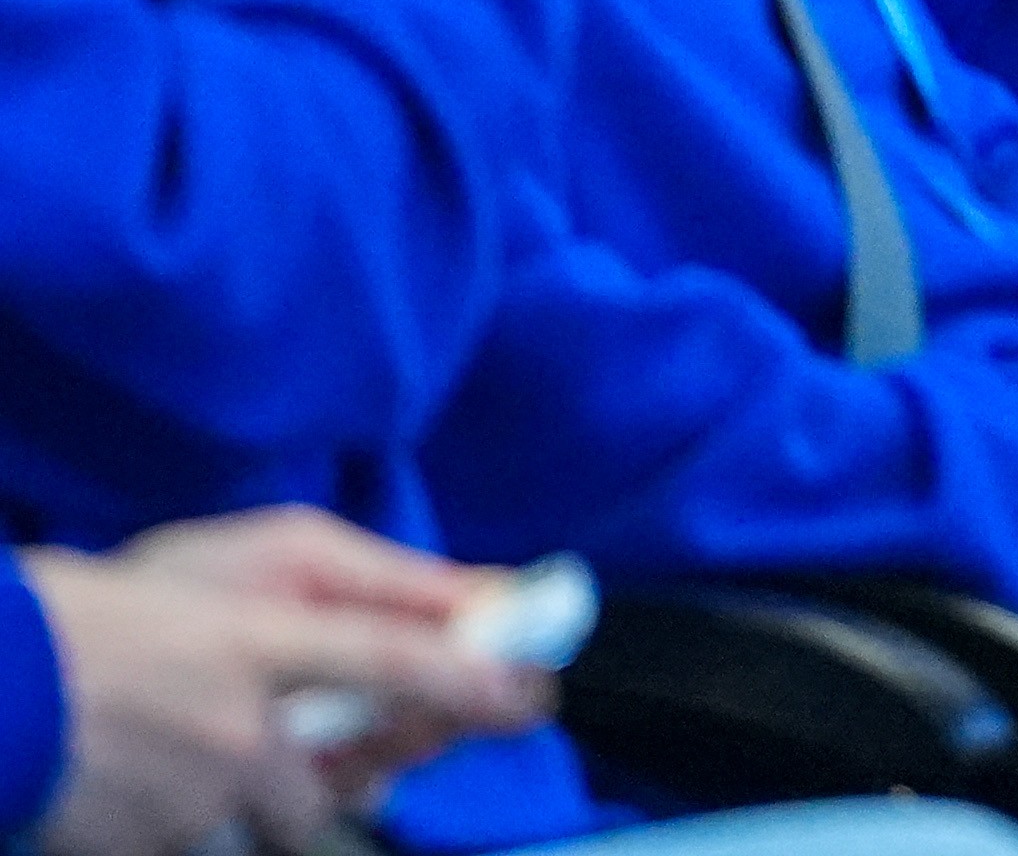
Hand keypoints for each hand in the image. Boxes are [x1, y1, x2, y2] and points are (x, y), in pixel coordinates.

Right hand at [27, 513, 548, 855]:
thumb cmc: (121, 603)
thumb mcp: (253, 555)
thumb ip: (371, 580)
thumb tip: (478, 602)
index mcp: (253, 644)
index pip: (391, 664)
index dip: (469, 684)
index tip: (530, 699)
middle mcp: (228, 734)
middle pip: (340, 785)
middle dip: (368, 768)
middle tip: (382, 739)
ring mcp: (184, 805)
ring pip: (278, 818)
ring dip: (276, 791)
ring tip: (223, 742)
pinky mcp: (147, 852)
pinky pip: (215, 840)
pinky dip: (211, 812)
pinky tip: (169, 770)